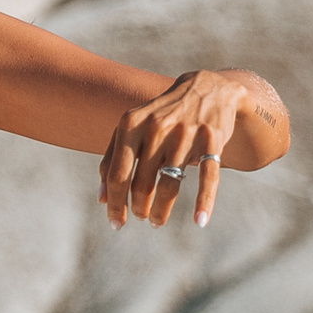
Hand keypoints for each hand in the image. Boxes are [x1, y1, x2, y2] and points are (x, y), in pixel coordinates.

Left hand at [97, 69, 270, 228]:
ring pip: (169, 184)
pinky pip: (208, 177)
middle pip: (141, 183)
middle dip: (138, 208)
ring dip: (161, 210)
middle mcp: (156, 127)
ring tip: (157, 221)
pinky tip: (200, 220)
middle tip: (141, 217)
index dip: (115, 204)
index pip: (117, 174)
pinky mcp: (212, 139)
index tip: (116, 223)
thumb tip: (101, 199)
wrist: (206, 88)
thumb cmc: (161, 115)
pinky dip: (204, 201)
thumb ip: (112, 159)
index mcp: (130, 124)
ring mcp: (185, 133)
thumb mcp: (131, 128)